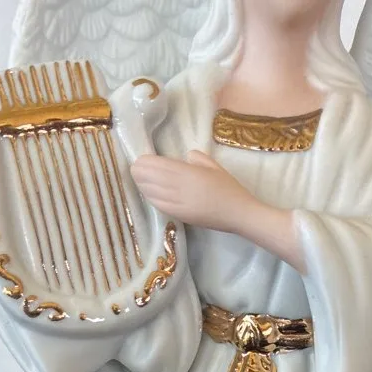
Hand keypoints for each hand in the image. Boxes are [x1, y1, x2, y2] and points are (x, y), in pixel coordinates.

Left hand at [131, 150, 253, 233]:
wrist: (238, 214)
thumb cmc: (229, 188)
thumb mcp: (215, 167)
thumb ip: (199, 159)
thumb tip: (187, 155)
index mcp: (191, 173)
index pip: (163, 166)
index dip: (148, 163)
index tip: (140, 159)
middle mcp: (182, 188)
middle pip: (155, 179)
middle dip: (141, 173)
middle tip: (133, 168)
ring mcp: (180, 203)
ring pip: (155, 193)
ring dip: (143, 186)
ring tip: (136, 179)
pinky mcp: (181, 215)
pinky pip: (161, 206)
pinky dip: (151, 198)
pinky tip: (147, 194)